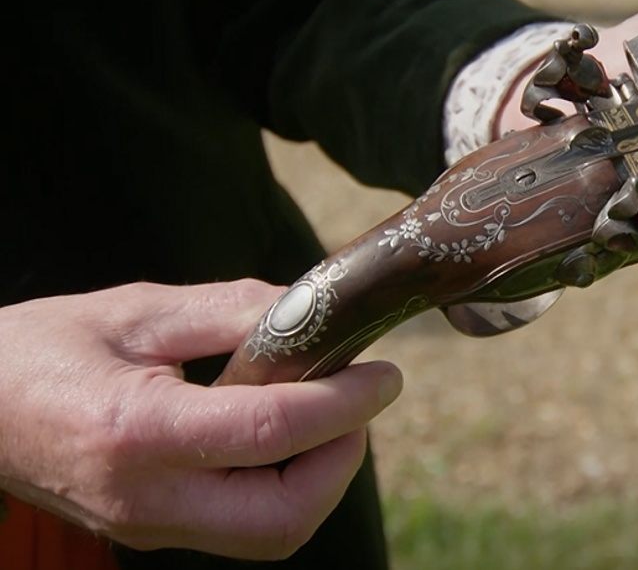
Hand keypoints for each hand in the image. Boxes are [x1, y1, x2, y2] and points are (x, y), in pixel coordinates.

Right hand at [0, 281, 402, 559]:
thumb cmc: (44, 349)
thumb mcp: (138, 310)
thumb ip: (232, 311)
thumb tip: (315, 312)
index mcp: (135, 430)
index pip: (268, 433)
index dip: (344, 404)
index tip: (386, 375)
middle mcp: (145, 498)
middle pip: (282, 519)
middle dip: (341, 461)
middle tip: (354, 403)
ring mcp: (148, 527)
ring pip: (271, 534)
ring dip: (319, 479)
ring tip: (323, 414)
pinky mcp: (153, 533)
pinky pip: (245, 528)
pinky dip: (285, 486)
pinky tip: (284, 436)